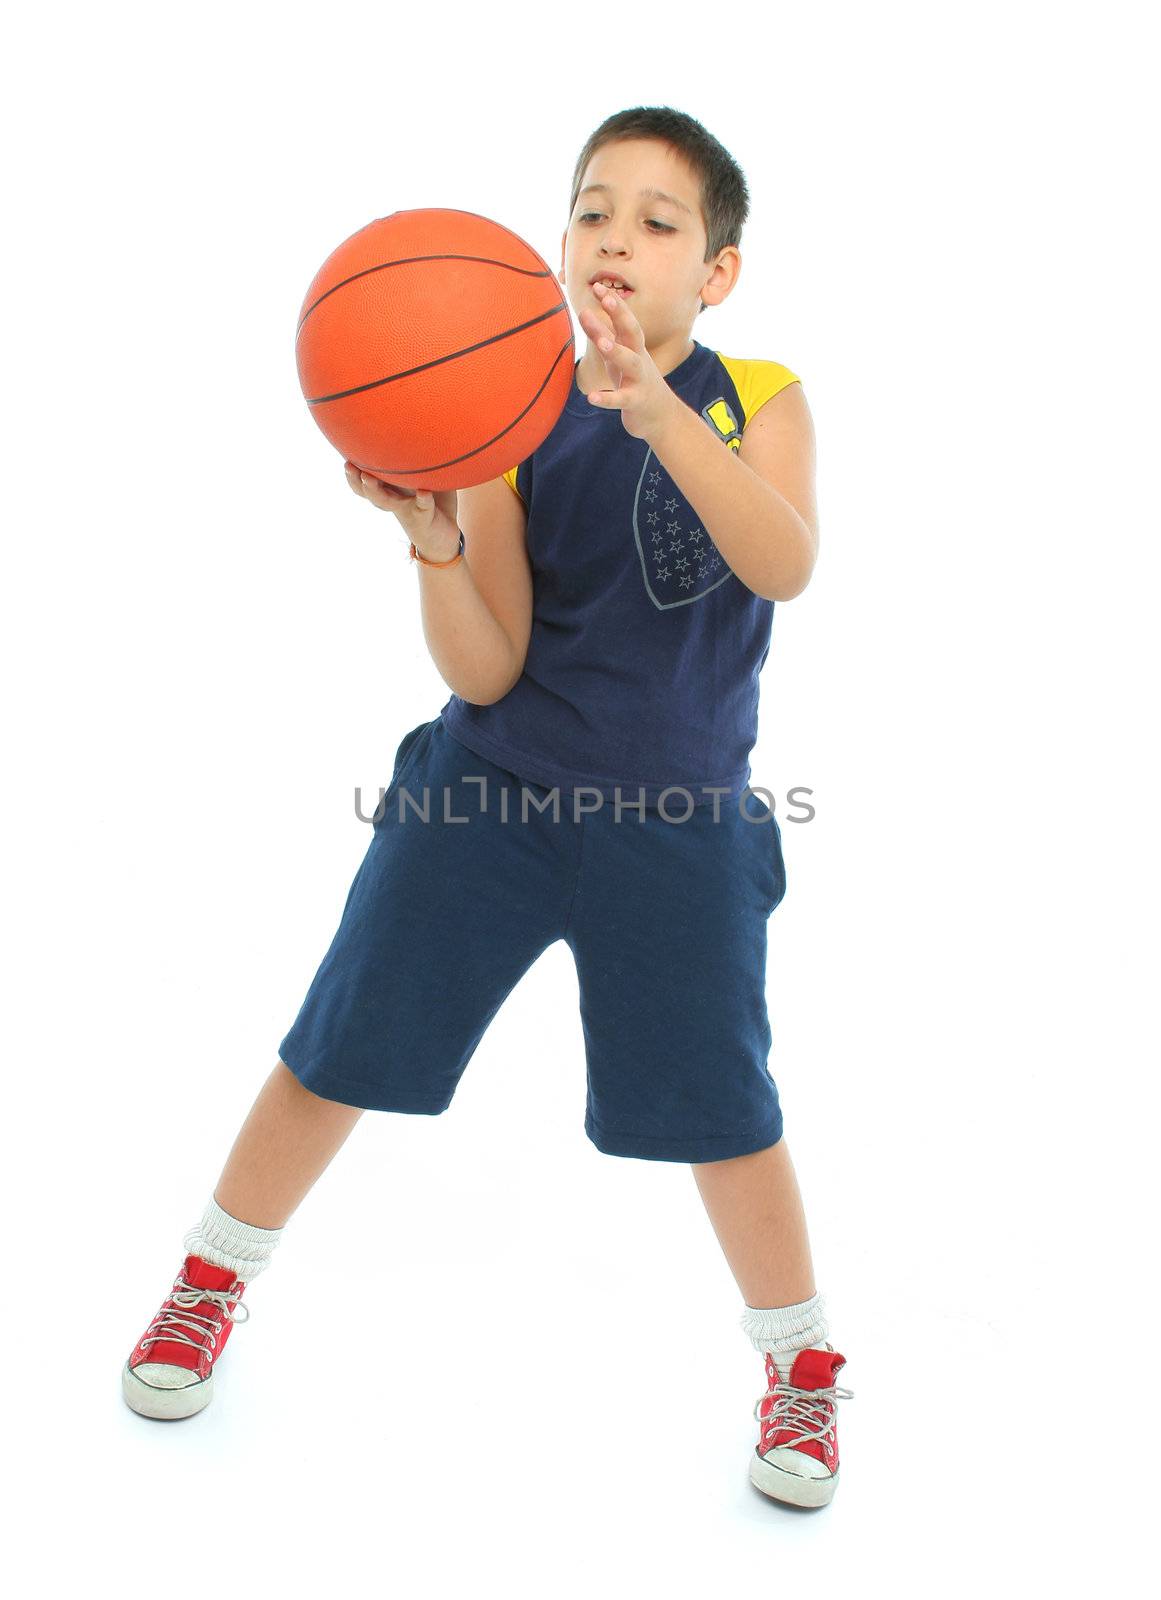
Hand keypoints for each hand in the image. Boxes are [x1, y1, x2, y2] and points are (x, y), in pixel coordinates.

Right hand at [344, 463, 460, 559]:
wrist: (444, 536)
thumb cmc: (434, 499)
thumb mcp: (427, 474)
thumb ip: (419, 455)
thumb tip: (418, 421)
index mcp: (390, 487)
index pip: (365, 476)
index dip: (353, 467)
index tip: (343, 452)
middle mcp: (393, 499)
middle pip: (367, 491)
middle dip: (355, 478)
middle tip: (347, 464)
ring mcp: (405, 509)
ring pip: (386, 502)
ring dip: (376, 491)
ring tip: (368, 479)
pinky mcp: (422, 518)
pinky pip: (421, 508)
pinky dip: (422, 500)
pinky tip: (424, 492)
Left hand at [578, 283, 679, 440]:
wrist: (660, 415)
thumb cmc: (634, 380)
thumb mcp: (617, 356)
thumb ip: (601, 335)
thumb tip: (583, 311)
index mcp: (633, 345)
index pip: (624, 319)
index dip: (612, 303)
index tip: (597, 286)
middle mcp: (639, 358)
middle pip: (633, 332)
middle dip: (620, 315)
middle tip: (606, 298)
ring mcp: (639, 379)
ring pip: (630, 362)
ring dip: (617, 351)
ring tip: (602, 343)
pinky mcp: (636, 402)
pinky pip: (622, 399)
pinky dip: (607, 399)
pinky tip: (592, 397)